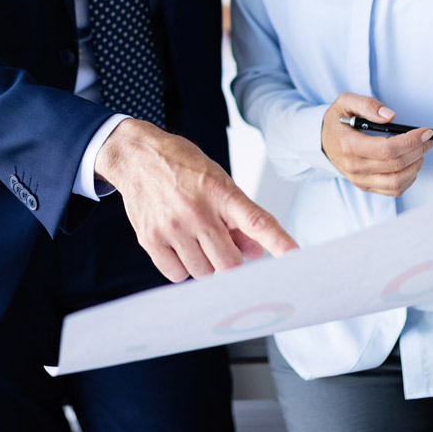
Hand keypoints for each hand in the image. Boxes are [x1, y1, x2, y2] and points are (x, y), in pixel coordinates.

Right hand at [96, 119, 298, 282]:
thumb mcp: (217, 180)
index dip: (278, 241)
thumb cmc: (181, 166)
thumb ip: (238, 218)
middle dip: (231, 261)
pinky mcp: (150, 239)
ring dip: (206, 265)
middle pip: (229, 263)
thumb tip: (256, 253)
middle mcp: (196, 211)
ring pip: (203, 273)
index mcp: (219, 191)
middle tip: (223, 246)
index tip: (295, 257)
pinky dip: (183, 268)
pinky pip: (177, 275)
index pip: (256, 221)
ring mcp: (171, 227)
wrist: (136, 156)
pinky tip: (179, 246)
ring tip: (195, 239)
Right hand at [321, 93, 432, 197]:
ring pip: (397, 182)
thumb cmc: (337, 121)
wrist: (322, 140)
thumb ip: (368, 105)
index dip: (411, 141)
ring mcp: (359, 179)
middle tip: (427, 139)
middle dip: (418, 150)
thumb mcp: (346, 102)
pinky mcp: (365, 186)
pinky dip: (408, 179)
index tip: (425, 132)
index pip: (388, 149)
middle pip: (396, 165)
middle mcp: (354, 166)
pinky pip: (393, 190)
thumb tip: (390, 116)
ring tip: (420, 151)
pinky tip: (411, 165)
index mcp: (349, 145)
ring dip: (415, 166)